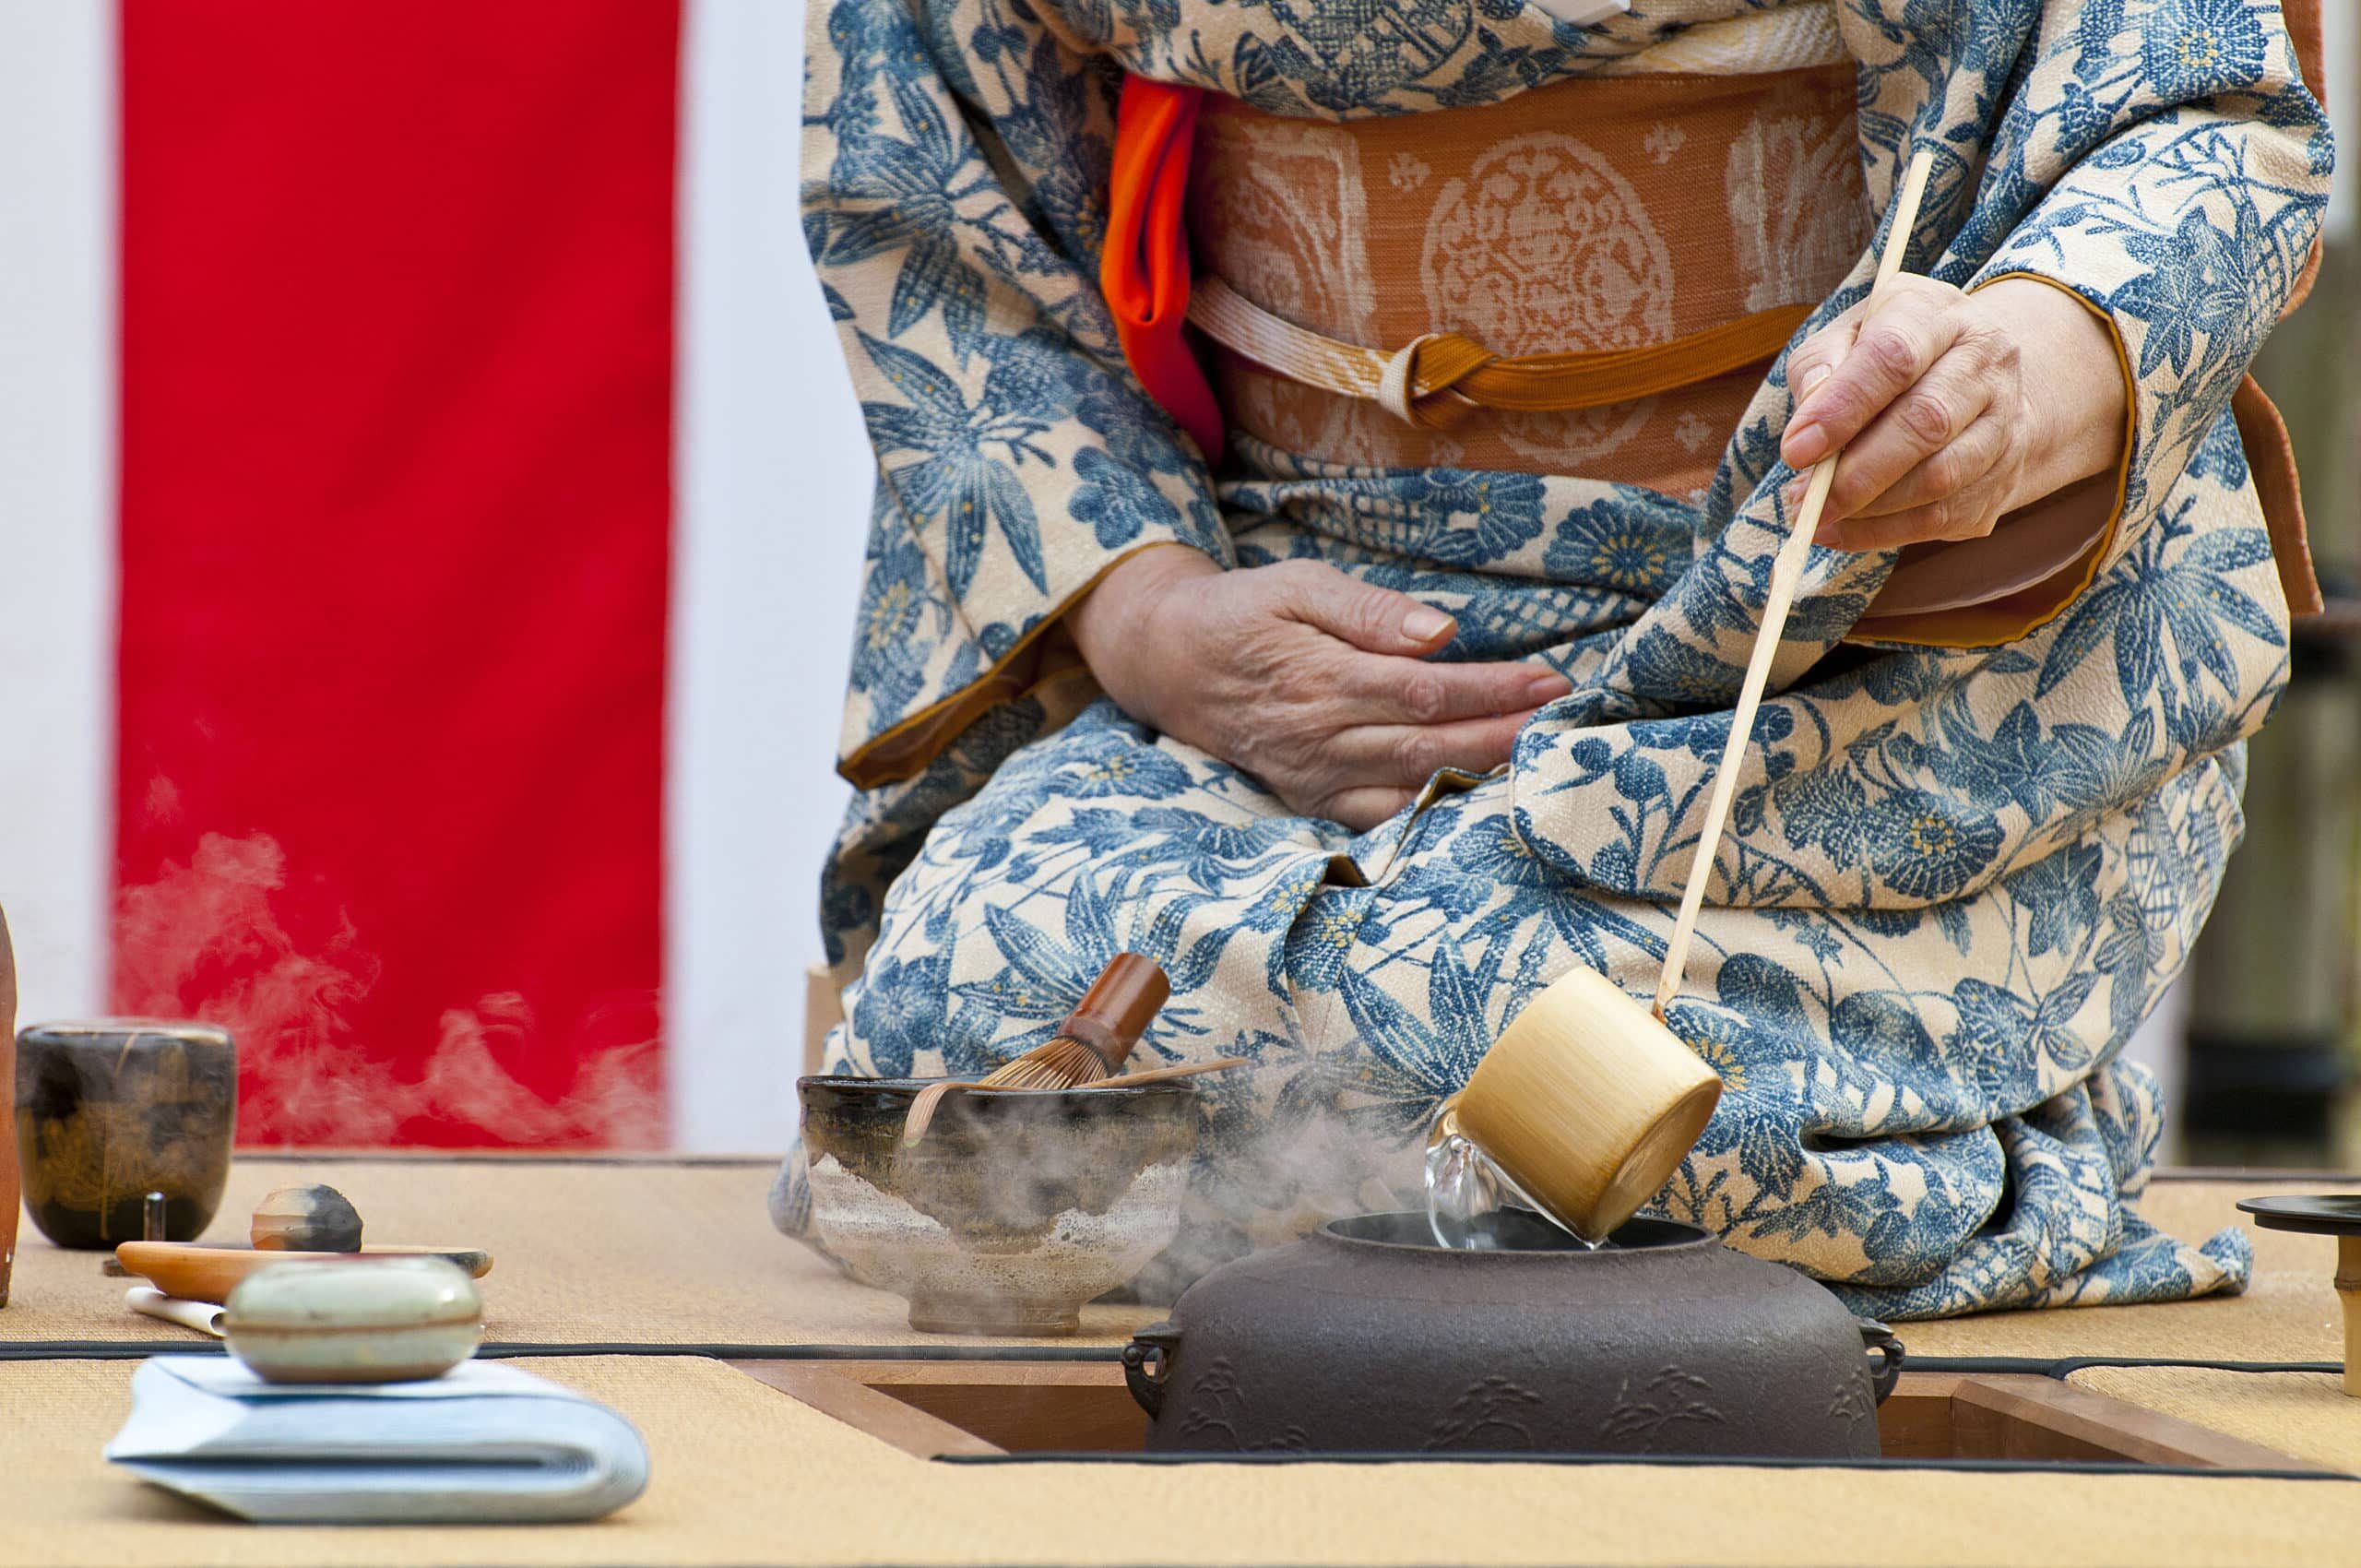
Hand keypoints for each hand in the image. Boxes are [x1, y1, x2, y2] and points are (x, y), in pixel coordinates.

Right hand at [1067, 547, 1571, 829]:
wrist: (1168, 663)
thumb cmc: (1242, 614)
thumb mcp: (1296, 585)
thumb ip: (1369, 611)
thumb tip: (1442, 632)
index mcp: (1322, 677)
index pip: (1428, 690)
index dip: (1494, 690)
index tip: (1550, 681)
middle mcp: (1321, 737)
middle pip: (1431, 746)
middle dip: (1505, 737)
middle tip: (1567, 725)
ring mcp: (1315, 778)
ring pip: (1412, 790)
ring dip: (1479, 781)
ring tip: (1539, 764)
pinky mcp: (1310, 800)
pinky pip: (1379, 821)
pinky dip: (1429, 819)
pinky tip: (1475, 805)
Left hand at [1779, 275, 2125, 550]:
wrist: (1973, 378)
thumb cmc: (1888, 355)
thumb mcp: (1847, 336)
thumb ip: (1820, 368)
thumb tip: (1806, 427)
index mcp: (1940, 316)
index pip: (1895, 358)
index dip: (1842, 408)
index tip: (1795, 451)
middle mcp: (1987, 362)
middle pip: (1927, 423)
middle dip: (1856, 473)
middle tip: (1802, 500)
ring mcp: (2005, 421)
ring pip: (1941, 478)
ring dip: (1869, 509)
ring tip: (1815, 515)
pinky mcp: (2004, 475)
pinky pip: (1944, 517)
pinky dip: (1884, 533)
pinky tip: (1841, 530)